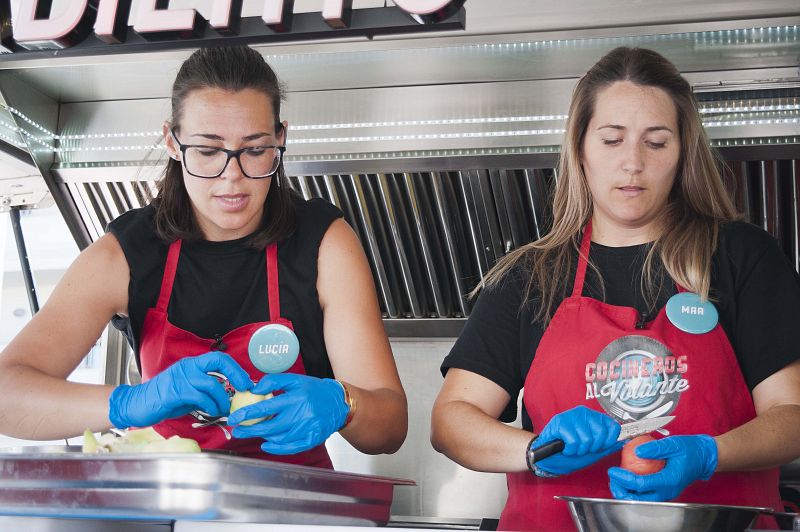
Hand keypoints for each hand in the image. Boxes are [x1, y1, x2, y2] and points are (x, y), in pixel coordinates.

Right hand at [108, 351, 252, 428]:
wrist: (136, 404)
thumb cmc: (163, 399)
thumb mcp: (188, 390)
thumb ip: (205, 389)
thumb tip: (227, 394)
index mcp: (192, 365)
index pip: (219, 358)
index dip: (235, 368)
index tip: (245, 381)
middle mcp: (188, 367)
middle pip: (219, 362)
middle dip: (236, 375)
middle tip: (243, 389)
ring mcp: (181, 378)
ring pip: (212, 384)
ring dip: (222, 399)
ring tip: (224, 409)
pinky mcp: (175, 392)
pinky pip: (200, 397)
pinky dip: (210, 406)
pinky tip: (212, 412)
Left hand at [227, 373, 349, 454]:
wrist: (339, 403)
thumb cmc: (314, 390)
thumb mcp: (295, 379)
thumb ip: (274, 381)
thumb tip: (254, 389)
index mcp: (296, 397)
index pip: (266, 407)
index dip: (247, 413)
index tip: (234, 418)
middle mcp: (302, 414)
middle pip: (270, 427)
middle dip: (250, 430)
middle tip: (237, 430)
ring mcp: (307, 429)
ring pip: (278, 438)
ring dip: (263, 437)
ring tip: (253, 432)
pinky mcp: (312, 439)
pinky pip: (291, 447)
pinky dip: (277, 448)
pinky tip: (266, 445)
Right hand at [534, 405, 622, 475]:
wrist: (548, 457)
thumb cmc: (570, 452)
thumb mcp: (593, 451)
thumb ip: (608, 446)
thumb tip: (625, 441)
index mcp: (594, 417)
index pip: (613, 427)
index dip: (607, 442)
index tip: (597, 447)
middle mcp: (584, 412)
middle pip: (601, 434)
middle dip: (592, 448)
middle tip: (581, 448)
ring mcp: (571, 415)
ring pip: (586, 439)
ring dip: (579, 450)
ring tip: (572, 448)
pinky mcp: (559, 422)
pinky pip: (574, 441)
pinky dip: (570, 450)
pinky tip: (565, 448)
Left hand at [608, 434, 717, 500]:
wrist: (704, 457)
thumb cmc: (690, 450)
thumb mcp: (674, 444)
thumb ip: (656, 448)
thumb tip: (637, 451)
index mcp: (669, 480)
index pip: (642, 484)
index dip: (624, 479)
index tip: (613, 470)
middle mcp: (667, 490)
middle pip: (639, 499)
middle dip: (622, 491)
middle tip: (612, 478)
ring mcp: (666, 492)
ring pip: (642, 499)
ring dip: (626, 492)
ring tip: (616, 479)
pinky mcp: (664, 490)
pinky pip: (646, 494)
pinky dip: (634, 490)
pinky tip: (626, 478)